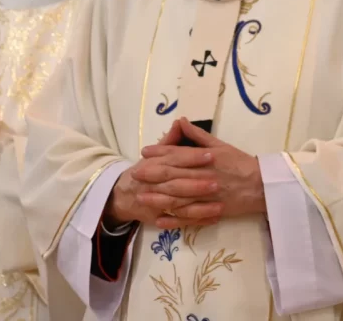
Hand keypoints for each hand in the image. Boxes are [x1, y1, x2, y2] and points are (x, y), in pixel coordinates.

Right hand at [103, 122, 219, 228]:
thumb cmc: (146, 171)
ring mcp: (156, 204)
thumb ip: (170, 141)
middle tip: (217, 182)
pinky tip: (213, 218)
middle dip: (196, 185)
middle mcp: (154, 185)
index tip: (211, 155)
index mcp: (154, 165)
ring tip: (219, 205)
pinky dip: (196, 221)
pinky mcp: (160, 219)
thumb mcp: (156, 155)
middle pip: (176, 185)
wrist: (123, 196)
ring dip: (199, 207)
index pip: (174, 159)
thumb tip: (180, 121)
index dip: (192, 157)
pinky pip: (179, 222)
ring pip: (178, 206)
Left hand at [135, 118, 264, 229]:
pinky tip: (160, 220)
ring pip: (178, 198)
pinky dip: (174, 220)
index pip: (179, 155)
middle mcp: (204, 176)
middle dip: (153, 175)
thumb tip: (181, 121)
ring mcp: (206, 196)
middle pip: (174, 176)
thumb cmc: (241, 163)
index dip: (160, 153)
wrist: (262, 187)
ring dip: (158, 198)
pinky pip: (189, 217)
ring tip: (141, 197)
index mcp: (206, 159)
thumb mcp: (222, 145)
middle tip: (135, 174)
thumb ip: (199, 135)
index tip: (145, 152)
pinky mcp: (210, 212)